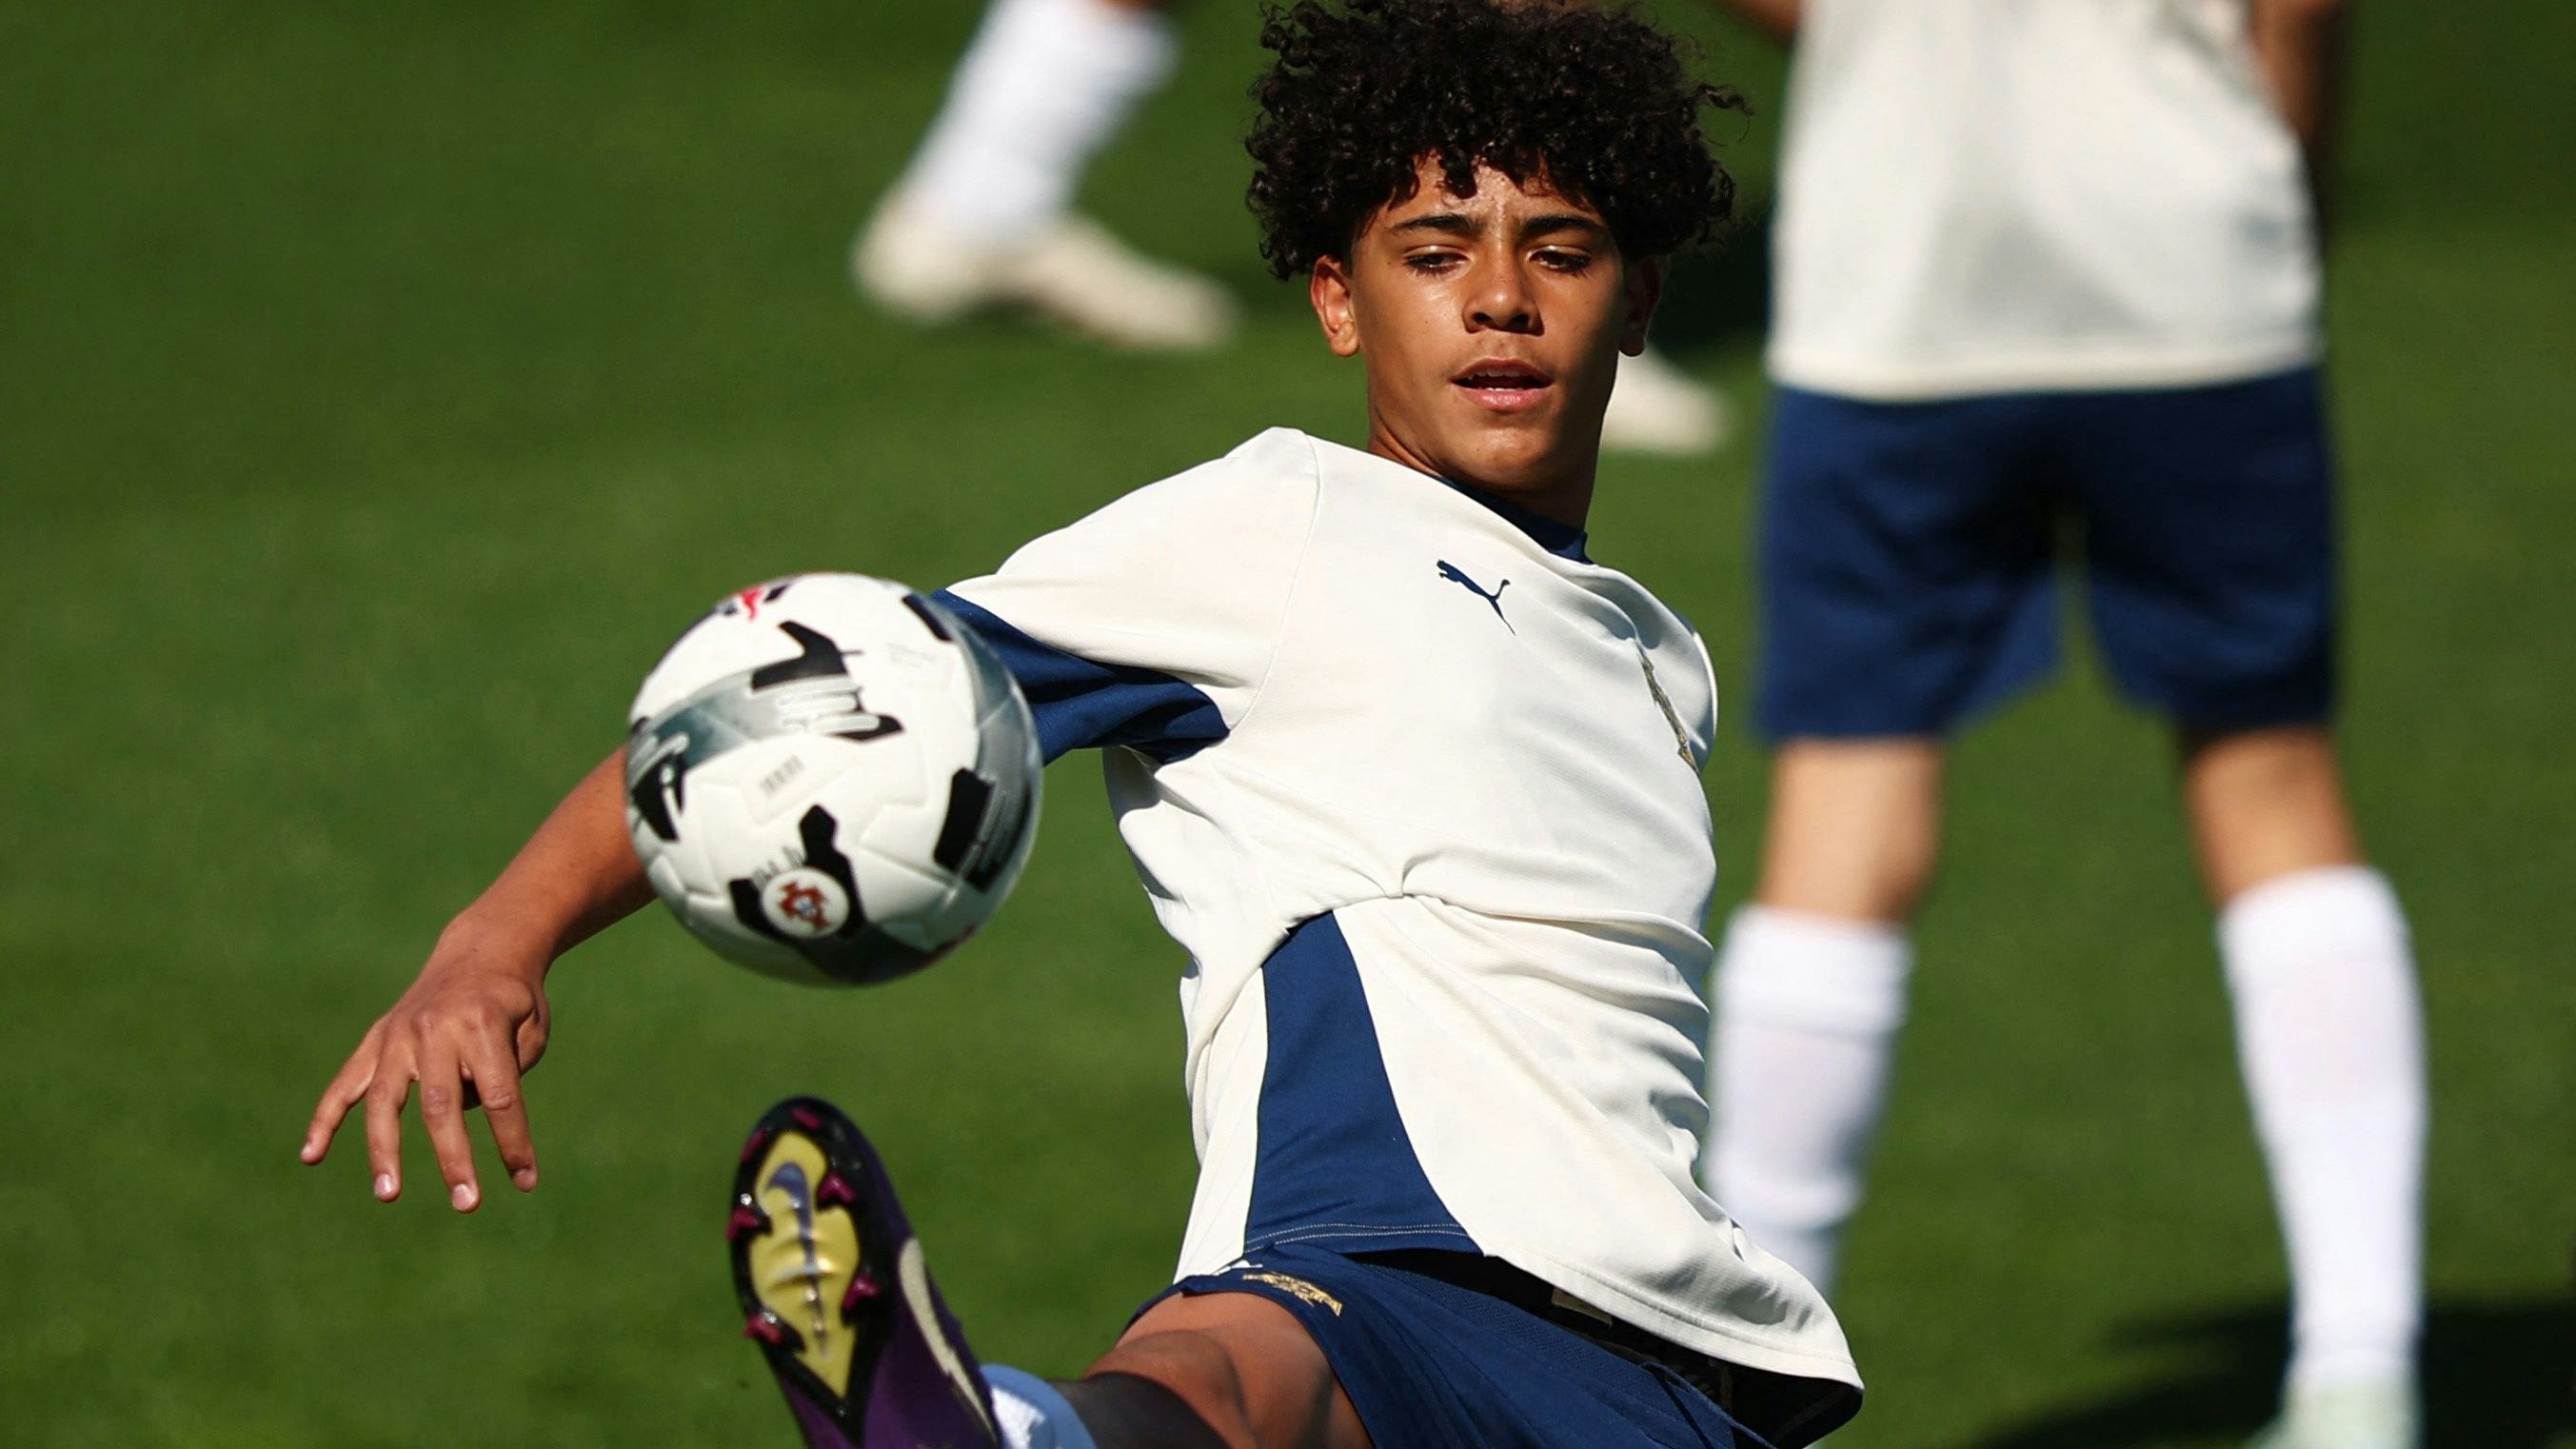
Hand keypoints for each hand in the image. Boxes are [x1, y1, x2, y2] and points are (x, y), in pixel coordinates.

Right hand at [301, 919, 553, 1210]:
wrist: (482, 952)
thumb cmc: (516, 1003)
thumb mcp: (532, 1031)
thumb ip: (504, 1077)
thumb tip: (458, 1122)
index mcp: (482, 1024)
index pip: (500, 1097)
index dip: (513, 1142)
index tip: (526, 1181)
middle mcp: (434, 1030)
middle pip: (442, 1106)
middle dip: (454, 1159)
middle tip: (468, 1205)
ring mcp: (398, 1035)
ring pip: (385, 1101)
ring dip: (385, 1152)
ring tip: (389, 1195)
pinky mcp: (376, 1039)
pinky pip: (345, 1084)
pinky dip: (325, 1119)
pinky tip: (311, 1156)